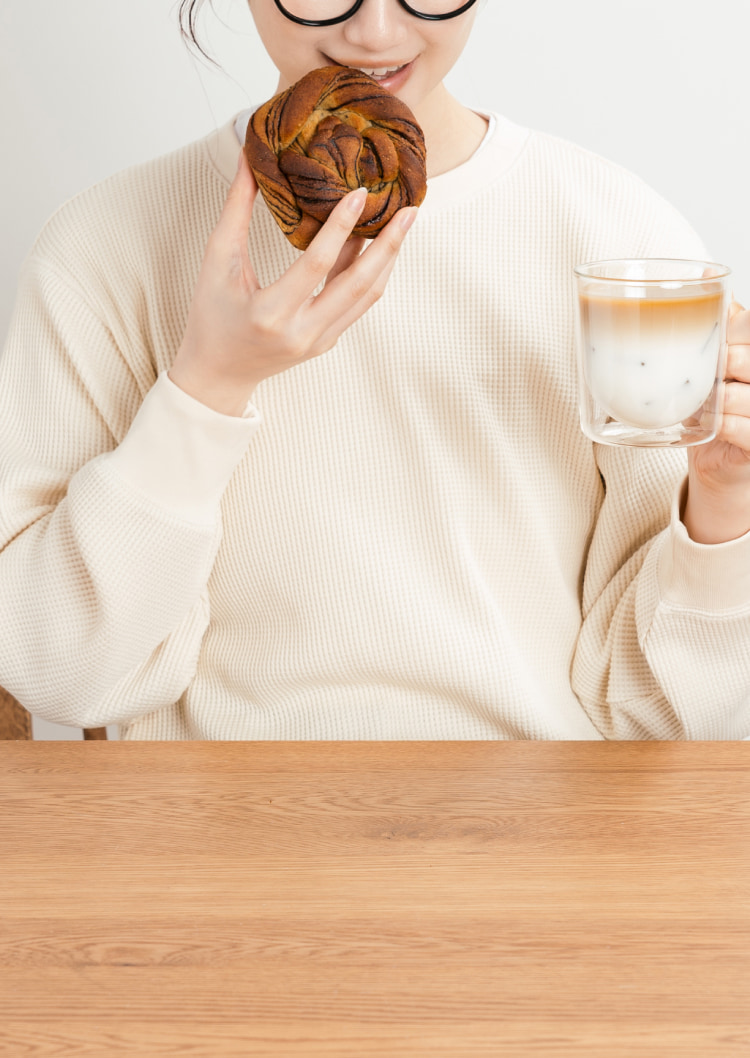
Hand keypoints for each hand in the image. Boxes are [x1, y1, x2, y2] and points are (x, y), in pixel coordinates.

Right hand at [169, 150, 417, 415]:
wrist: (218, 373)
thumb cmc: (211, 316)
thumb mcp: (217, 262)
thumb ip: (236, 209)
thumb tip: (250, 157)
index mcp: (271, 313)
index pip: (315, 265)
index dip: (340, 227)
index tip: (359, 193)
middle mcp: (302, 332)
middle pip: (359, 285)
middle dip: (389, 245)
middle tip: (410, 209)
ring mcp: (319, 341)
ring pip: (366, 297)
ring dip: (387, 259)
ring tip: (402, 223)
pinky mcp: (327, 342)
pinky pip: (356, 304)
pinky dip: (369, 274)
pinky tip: (377, 246)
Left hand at [684, 300, 749, 542]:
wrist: (717, 460)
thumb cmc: (716, 404)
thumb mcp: (716, 359)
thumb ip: (720, 322)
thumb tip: (705, 272)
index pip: (749, 329)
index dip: (733, 333)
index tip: (714, 343)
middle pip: (746, 358)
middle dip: (720, 362)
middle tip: (706, 372)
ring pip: (741, 395)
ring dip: (713, 399)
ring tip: (703, 402)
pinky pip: (740, 427)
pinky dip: (719, 424)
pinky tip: (709, 423)